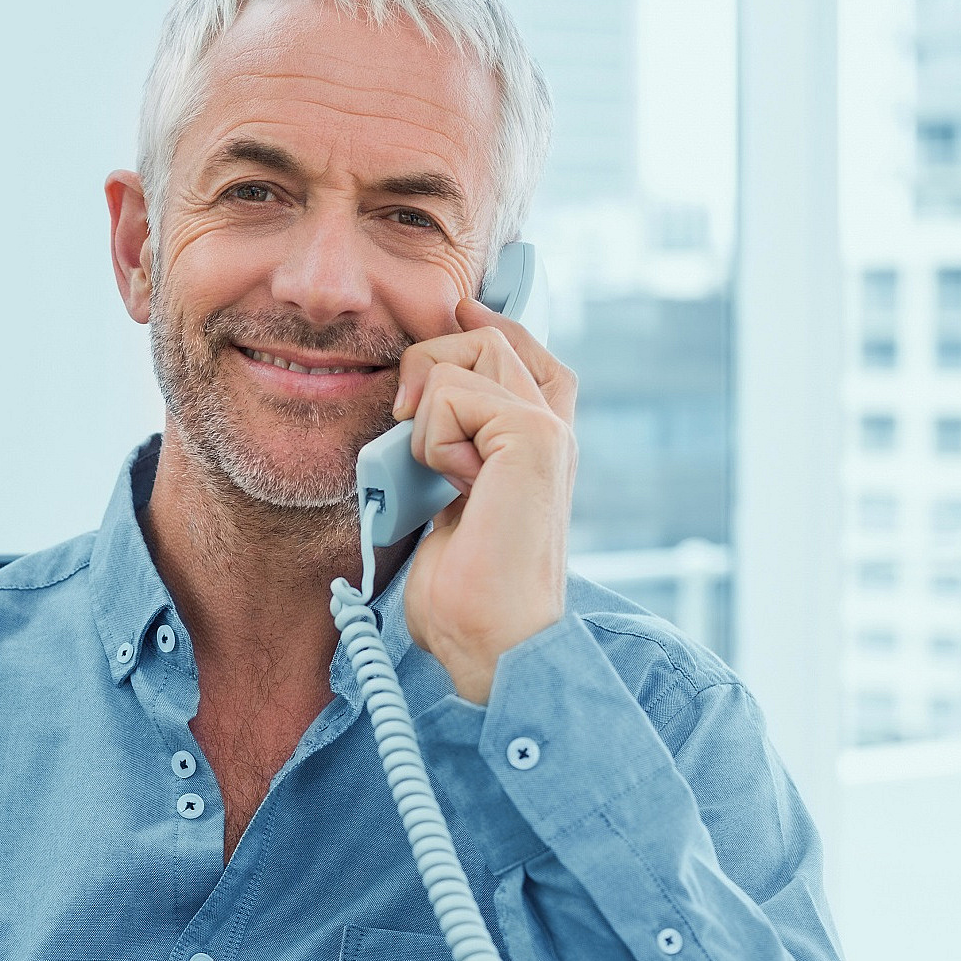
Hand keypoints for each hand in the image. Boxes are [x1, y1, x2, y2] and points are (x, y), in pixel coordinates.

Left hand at [395, 297, 577, 703]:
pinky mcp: (532, 439)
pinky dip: (432, 440)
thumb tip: (408, 406)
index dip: (485, 327)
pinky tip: (454, 486)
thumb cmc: (463, 594)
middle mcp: (552, 430)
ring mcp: (547, 431)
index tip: (453, 318)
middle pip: (485, 338)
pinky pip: (453, 397)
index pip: (520, 350)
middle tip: (408, 426)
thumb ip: (444, 452)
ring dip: (426, 411)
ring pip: (467, 355)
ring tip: (439, 473)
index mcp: (536, 444)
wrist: (490, 642)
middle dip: (429, 365)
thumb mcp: (444, 505)